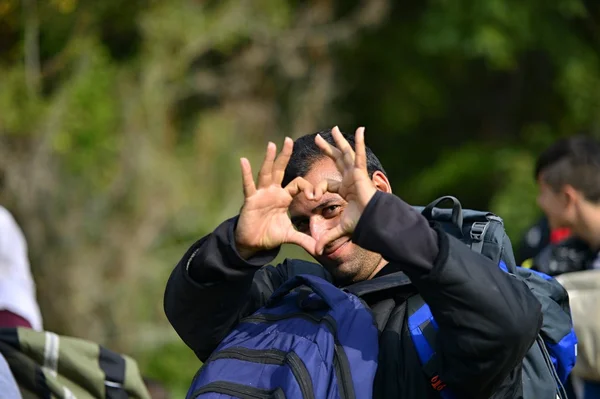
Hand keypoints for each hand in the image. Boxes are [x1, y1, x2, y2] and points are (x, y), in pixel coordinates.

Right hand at [235, 138, 326, 257]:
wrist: (253, 243)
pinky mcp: (250, 200)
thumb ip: (305, 240)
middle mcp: (273, 192)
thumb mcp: (290, 236)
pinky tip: (244, 161)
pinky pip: (248, 185)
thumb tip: (320, 249)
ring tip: (272, 144)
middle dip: (284, 155)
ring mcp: (261, 194)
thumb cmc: (270, 234)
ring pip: (266, 173)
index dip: (308, 188)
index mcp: (284, 197)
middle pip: (280, 170)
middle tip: (289, 140)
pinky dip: (246, 174)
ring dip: (269, 159)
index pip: (298, 185)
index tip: (315, 197)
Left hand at [314, 126, 376, 254]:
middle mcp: (350, 179)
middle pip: (336, 161)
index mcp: (345, 190)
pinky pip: (359, 154)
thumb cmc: (361, 223)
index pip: (327, 184)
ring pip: (346, 154)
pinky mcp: (360, 172)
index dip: (317, 188)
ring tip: (333, 129)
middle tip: (318, 139)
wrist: (373, 220)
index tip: (312, 196)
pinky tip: (361, 129)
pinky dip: (359, 142)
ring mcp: (355, 174)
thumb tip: (317, 252)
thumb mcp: (341, 229)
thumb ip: (328, 237)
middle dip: (328, 150)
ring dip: (339, 141)